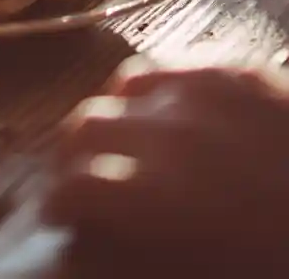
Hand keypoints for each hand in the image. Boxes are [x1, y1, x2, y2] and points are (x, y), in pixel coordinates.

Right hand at [44, 61, 288, 272]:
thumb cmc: (281, 257)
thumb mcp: (213, 270)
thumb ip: (149, 238)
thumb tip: (105, 225)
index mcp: (163, 197)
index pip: (76, 185)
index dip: (59, 203)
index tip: (61, 218)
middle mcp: (171, 133)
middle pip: (86, 125)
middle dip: (73, 158)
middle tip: (80, 180)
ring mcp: (206, 92)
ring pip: (125, 85)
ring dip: (115, 116)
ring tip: (123, 139)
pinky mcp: (239, 71)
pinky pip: (176, 67)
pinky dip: (162, 92)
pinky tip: (171, 112)